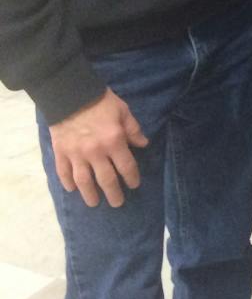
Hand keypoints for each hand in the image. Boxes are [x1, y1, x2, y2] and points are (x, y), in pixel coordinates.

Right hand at [48, 89, 148, 207]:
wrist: (70, 95)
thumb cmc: (101, 101)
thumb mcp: (123, 111)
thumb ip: (133, 130)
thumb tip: (144, 145)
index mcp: (114, 141)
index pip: (126, 166)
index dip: (132, 178)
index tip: (134, 185)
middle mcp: (96, 152)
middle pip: (106, 179)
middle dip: (113, 193)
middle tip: (117, 203)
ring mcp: (76, 154)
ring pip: (84, 181)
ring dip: (90, 194)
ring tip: (94, 203)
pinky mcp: (61, 153)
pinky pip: (64, 172)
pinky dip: (67, 183)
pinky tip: (72, 189)